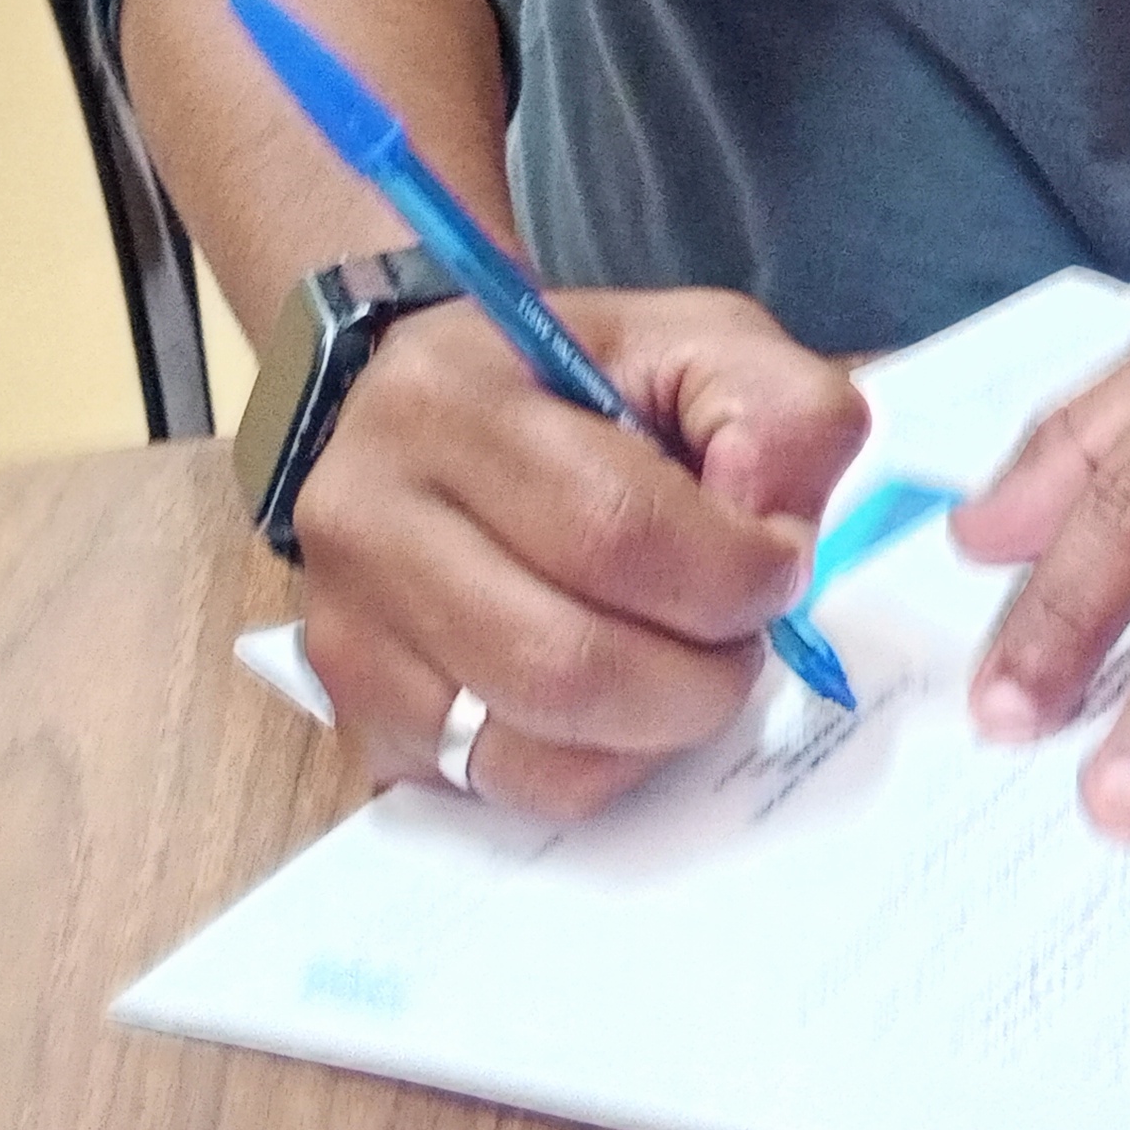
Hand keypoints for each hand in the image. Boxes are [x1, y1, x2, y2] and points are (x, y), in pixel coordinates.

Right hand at [296, 286, 868, 816]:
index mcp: (449, 397)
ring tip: (686, 662)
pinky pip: (514, 787)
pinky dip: (602, 766)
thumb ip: (780, 410)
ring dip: (660, 725)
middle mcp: (366, 516)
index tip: (778, 564)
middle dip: (705, 670)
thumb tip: (776, 535)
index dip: (736, 572)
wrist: (436, 423)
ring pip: (544, 744)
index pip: (619, 527)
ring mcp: (349, 632)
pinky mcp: (363, 720)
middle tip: (740, 634)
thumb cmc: (581, 385)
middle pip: (574, 660)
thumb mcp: (700, 343)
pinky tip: (621, 702)